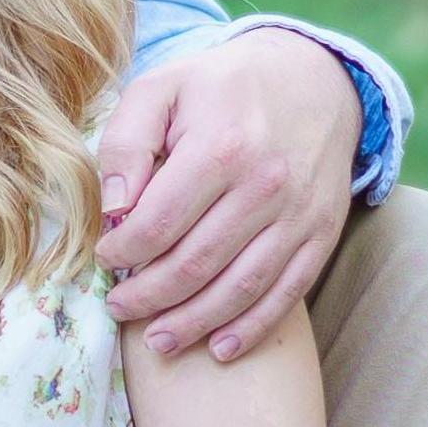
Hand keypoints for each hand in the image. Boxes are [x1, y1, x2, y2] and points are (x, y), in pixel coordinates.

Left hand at [98, 30, 360, 360]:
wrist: (314, 78)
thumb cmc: (222, 87)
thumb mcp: (163, 87)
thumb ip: (127, 141)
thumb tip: (113, 207)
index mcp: (220, 147)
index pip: (157, 224)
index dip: (123, 254)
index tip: (105, 260)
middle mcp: (265, 185)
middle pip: (196, 264)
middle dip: (149, 297)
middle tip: (119, 308)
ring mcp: (299, 214)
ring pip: (240, 288)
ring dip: (194, 323)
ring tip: (157, 340)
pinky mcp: (322, 233)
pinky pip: (287, 293)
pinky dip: (253, 327)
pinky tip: (220, 347)